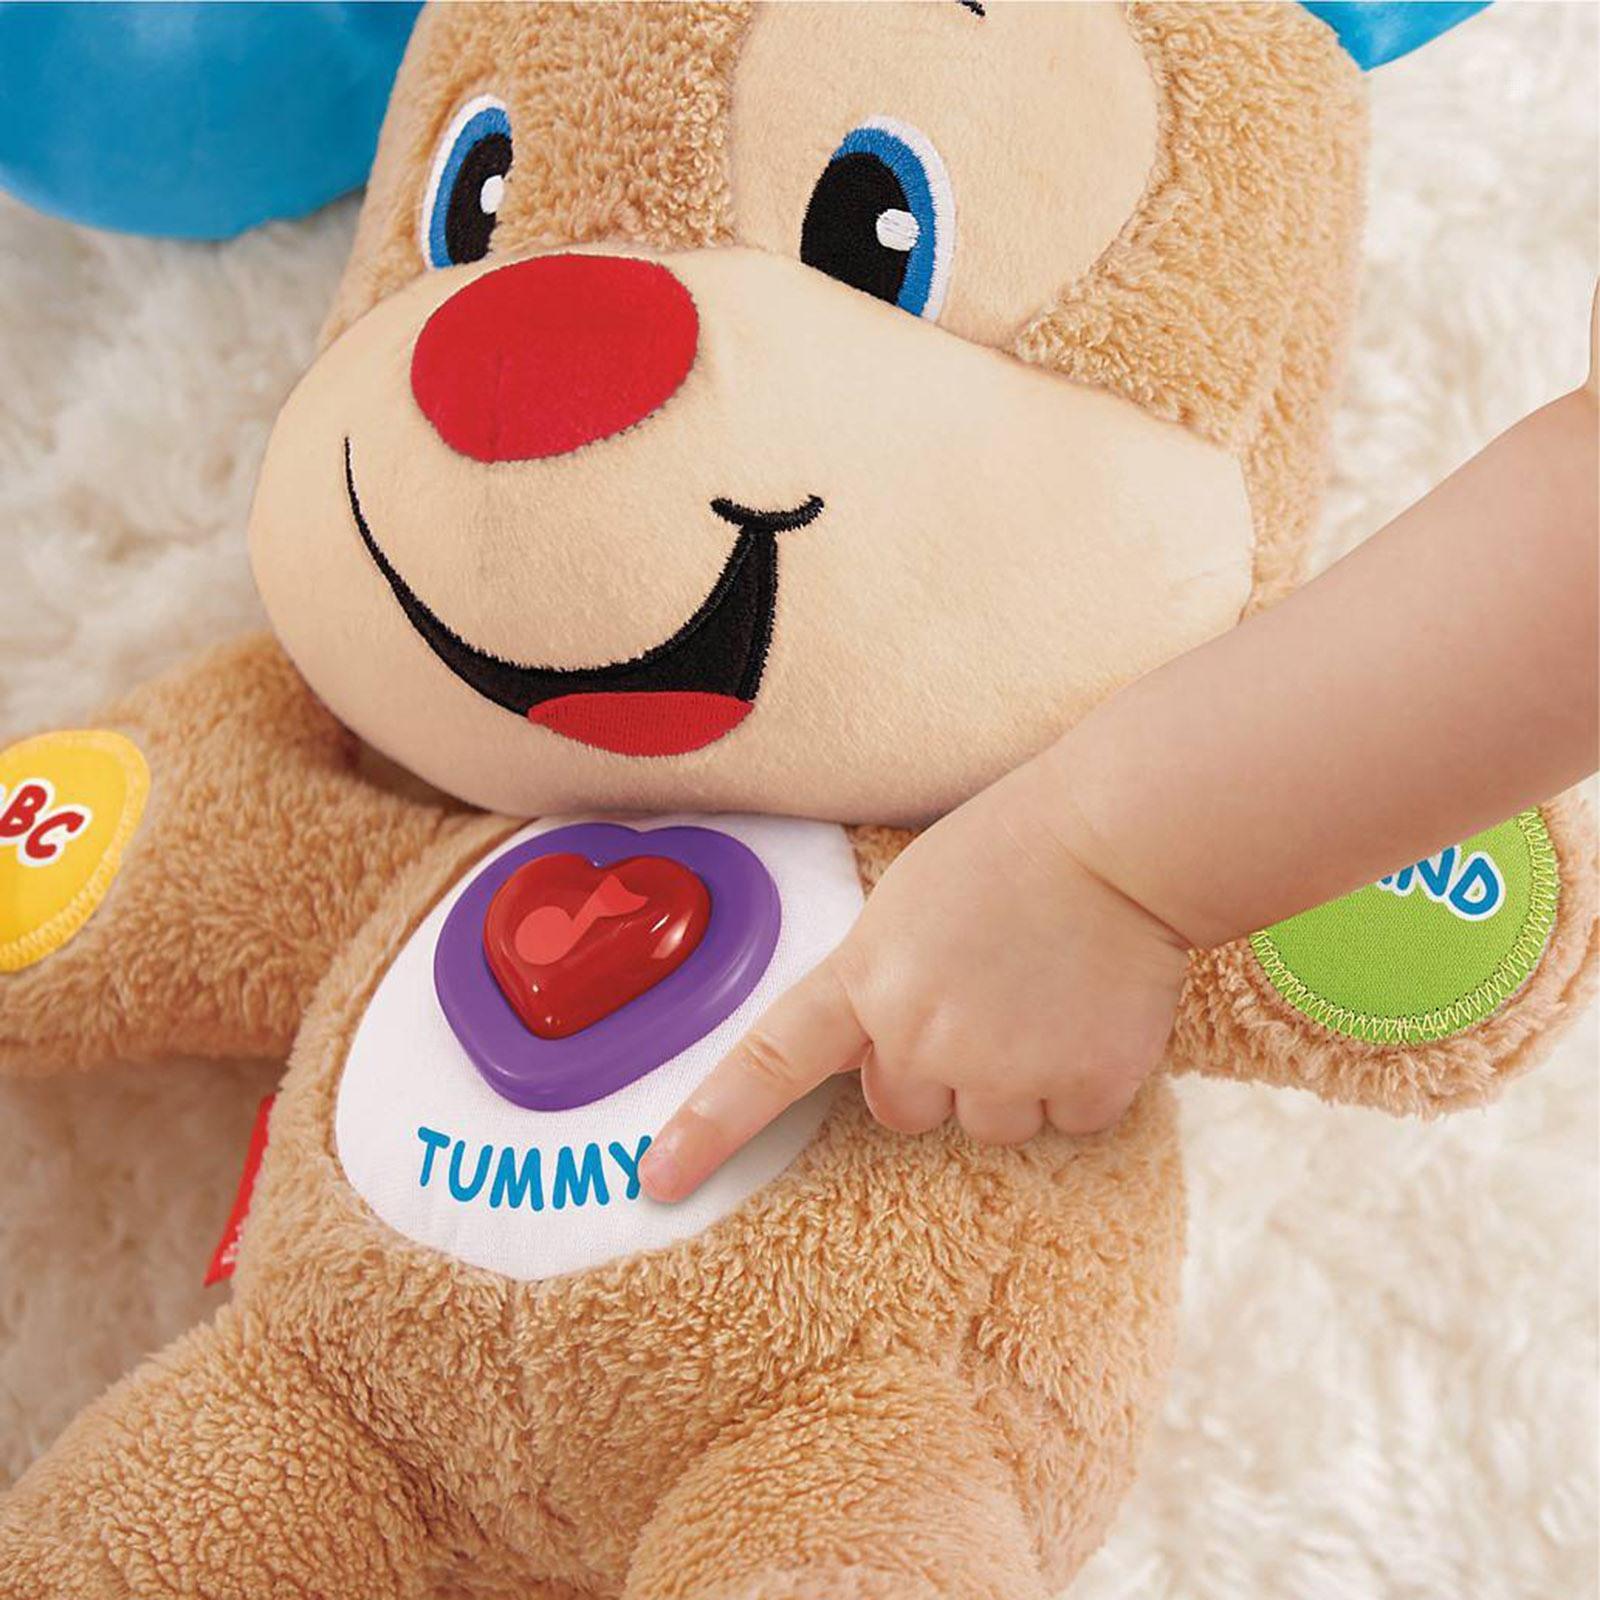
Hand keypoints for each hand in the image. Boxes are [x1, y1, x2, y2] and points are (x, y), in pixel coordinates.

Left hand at [637, 758, 1190, 1201]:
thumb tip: (886, 1048)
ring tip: (1044, 992)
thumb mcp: (906, 903)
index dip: (710, 1125)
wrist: (1117, 839)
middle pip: (900, 1108)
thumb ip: (880, 981)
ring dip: (1012, 1079)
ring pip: (988, 1125)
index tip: (657, 1178)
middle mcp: (920, 1035)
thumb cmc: (1009, 852)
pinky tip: (1091, 1011)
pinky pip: (1066, 1119)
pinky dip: (1082, 1079)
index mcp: (867, 976)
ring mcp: (1001, 1067)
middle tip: (981, 993)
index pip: (770, 1063)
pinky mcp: (1081, 1085)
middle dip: (933, 1072)